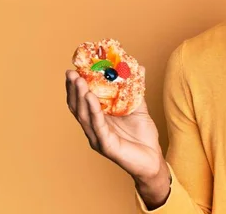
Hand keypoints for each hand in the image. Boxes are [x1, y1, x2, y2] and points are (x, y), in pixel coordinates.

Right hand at [65, 69, 167, 183]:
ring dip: (81, 97)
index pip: (82, 102)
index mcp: (98, 120)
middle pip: (78, 108)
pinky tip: (91, 98)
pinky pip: (98, 126)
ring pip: (85, 116)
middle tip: (72, 73)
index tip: (74, 70)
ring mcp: (98, 138)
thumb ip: (136, 89)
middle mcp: (94, 129)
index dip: (76, 87)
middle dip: (74, 90)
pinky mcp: (106, 146)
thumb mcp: (139, 108)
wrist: (153, 158)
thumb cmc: (143, 136)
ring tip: (79, 81)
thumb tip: (138, 67)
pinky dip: (93, 111)